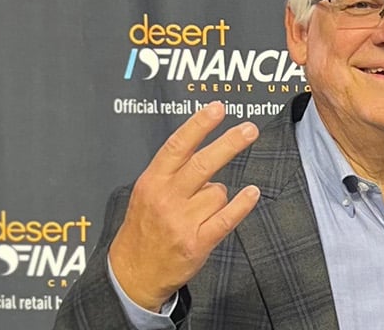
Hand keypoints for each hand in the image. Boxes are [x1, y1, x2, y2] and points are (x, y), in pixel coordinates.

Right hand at [109, 101, 262, 311]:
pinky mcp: (197, 242)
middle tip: (249, 129)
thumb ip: (171, 173)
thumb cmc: (142, 230)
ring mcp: (182, 221)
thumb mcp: (145, 193)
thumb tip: (206, 152)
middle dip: (229, 143)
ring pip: (218, 192)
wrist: (132, 273)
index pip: (177, 146)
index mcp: (152, 182)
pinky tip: (252, 194)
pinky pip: (227, 218)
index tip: (217, 109)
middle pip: (202, 163)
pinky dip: (242, 205)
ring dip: (219, 196)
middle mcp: (166, 198)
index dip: (198, 125)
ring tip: (202, 210)